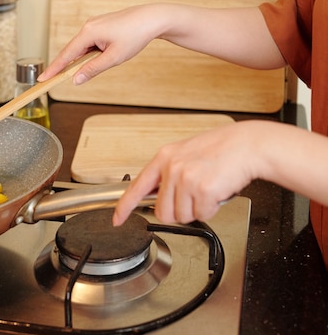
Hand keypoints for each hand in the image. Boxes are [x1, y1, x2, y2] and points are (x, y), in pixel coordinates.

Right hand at [37, 5, 283, 83]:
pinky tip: (98, 59)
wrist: (153, 18)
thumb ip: (93, 69)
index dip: (53, 69)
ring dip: (81, 61)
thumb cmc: (135, 36)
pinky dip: (89, 54)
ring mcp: (95, 25)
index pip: (66, 55)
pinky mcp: (102, 27)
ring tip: (88, 69)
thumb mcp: (114, 58)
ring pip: (82, 48)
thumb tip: (76, 79)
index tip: (42, 79)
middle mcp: (88, 27)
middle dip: (63, 67)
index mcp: (88, 33)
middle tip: (51, 81)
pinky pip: (90, 44)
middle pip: (71, 51)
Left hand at [112, 121, 262, 225]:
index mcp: (164, 158)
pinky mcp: (203, 190)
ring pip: (183, 216)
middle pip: (162, 212)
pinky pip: (202, 216)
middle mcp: (172, 168)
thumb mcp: (185, 154)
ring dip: (197, 210)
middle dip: (178, 212)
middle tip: (193, 198)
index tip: (117, 219)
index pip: (137, 186)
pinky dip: (212, 210)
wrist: (249, 145)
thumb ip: (168, 173)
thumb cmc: (221, 150)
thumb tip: (155, 196)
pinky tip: (217, 192)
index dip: (124, 207)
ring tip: (208, 190)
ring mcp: (186, 179)